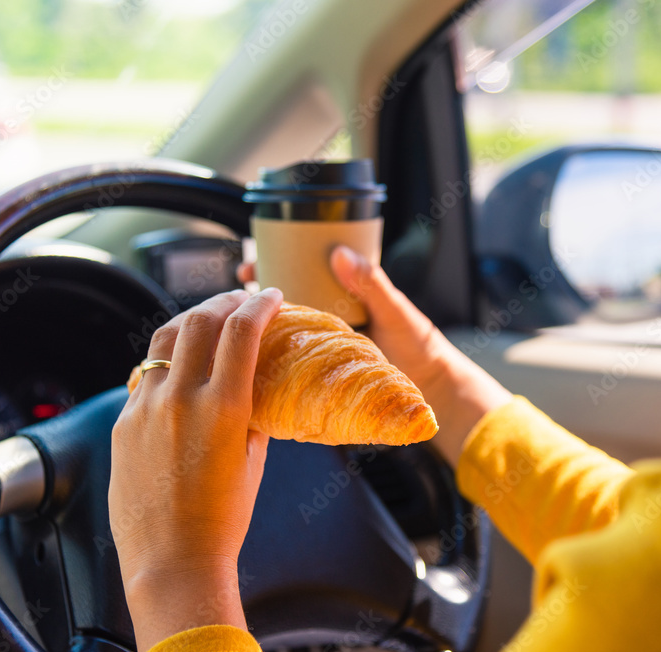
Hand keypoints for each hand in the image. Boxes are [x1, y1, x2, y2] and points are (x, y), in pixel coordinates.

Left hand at [109, 287, 282, 651]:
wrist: (172, 561)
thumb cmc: (222, 519)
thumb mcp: (253, 459)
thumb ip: (254, 412)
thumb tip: (256, 382)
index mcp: (223, 408)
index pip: (242, 330)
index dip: (260, 303)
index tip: (271, 295)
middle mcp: (180, 399)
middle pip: (200, 320)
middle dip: (225, 300)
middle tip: (241, 299)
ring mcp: (144, 408)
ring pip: (164, 338)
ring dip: (190, 319)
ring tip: (207, 318)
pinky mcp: (122, 422)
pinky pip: (144, 374)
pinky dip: (166, 359)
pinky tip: (178, 365)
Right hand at [239, 248, 510, 464]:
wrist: (430, 390)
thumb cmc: (419, 347)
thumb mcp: (394, 311)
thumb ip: (372, 284)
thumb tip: (340, 253)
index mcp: (342, 295)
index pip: (299, 271)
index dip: (271, 263)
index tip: (250, 262)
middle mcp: (326, 319)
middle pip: (280, 301)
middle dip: (252, 295)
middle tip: (234, 290)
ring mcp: (320, 347)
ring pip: (280, 332)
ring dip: (254, 328)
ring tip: (229, 325)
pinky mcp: (318, 374)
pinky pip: (288, 362)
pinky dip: (267, 359)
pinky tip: (246, 361)